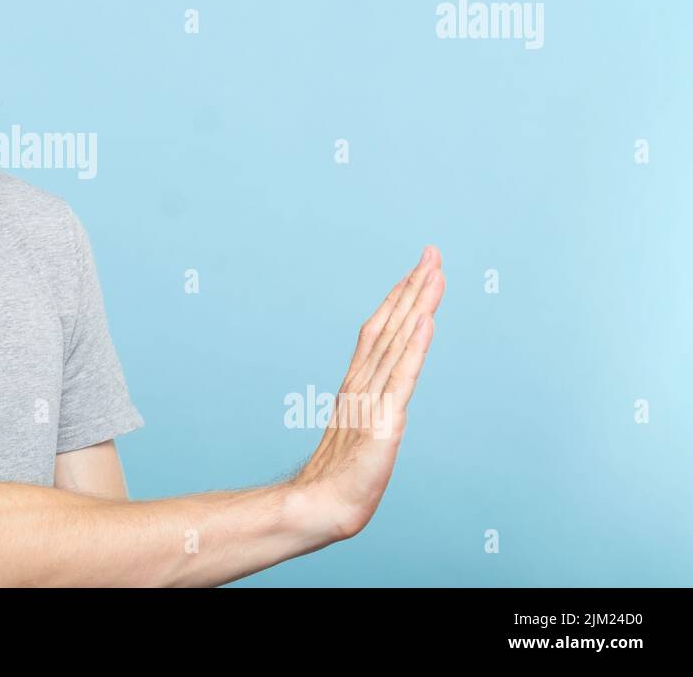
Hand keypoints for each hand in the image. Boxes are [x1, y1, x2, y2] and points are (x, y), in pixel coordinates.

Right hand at [289, 245, 445, 541]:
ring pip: (398, 341)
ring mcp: (373, 398)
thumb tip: (377, 397)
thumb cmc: (343, 477)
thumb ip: (369, 406)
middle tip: (432, 252)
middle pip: (391, 325)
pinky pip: (402, 377)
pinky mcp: (384, 419)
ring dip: (416, 305)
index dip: (401, 296)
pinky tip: (424, 322)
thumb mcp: (361, 430)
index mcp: (360, 382)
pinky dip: (413, 347)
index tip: (419, 268)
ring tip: (433, 273)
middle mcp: (365, 381)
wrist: (324, 504)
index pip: (382, 329)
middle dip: (413, 287)